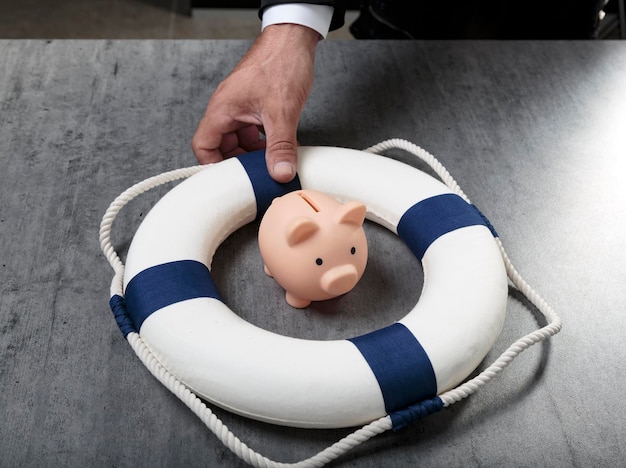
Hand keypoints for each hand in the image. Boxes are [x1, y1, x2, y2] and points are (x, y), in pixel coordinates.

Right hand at [192, 24, 320, 182]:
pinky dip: (266, 143)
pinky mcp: (257, 106)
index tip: (230, 180)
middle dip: (240, 162)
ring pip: (241, 140)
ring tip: (271, 163)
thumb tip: (280, 172)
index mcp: (222, 110)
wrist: (294, 39)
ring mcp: (243, 108)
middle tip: (256, 174)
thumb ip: (281, 146)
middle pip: (223, 147)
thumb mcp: (281, 112)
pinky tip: (281, 148)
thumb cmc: (280, 62)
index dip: (213, 166)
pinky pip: (255, 131)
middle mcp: (228, 109)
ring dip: (255, 154)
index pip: (203, 146)